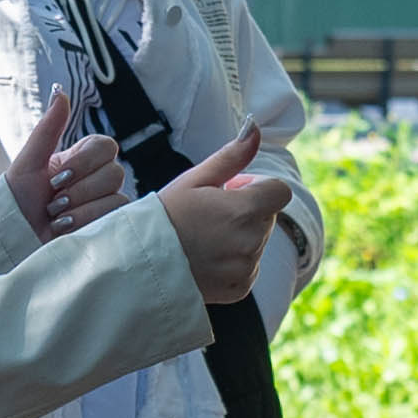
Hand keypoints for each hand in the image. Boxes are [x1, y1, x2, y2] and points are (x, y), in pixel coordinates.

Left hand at [5, 87, 130, 237]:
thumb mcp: (29, 161)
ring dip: (80, 207)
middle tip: (53, 201)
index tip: (58, 176)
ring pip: (115, 194)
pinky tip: (66, 228)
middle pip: (114, 171)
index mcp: (80, 158)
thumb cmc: (17, 200)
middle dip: (79, 189)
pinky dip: (86, 221)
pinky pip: (114, 215)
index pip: (106, 146)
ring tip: (57, 216)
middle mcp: (96, 178)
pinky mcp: (107, 224)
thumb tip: (60, 92)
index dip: (85, 162)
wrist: (14, 236)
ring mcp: (103, 201)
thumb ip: (48, 128)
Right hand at [157, 134, 292, 303]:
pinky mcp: (239, 288)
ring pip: (258, 242)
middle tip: (209, 213)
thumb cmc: (164, 216)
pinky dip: (234, 260)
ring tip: (203, 237)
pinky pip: (249, 267)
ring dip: (241, 235)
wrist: (139, 264)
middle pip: (268, 216)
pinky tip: (207, 257)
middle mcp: (251, 241)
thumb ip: (232, 156)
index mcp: (244, 210)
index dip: (257, 186)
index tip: (230, 190)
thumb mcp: (195, 179)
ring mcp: (246, 267)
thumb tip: (256, 129)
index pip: (279, 191)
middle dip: (246, 210)